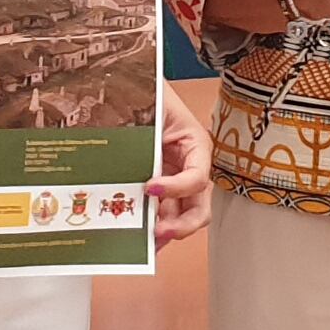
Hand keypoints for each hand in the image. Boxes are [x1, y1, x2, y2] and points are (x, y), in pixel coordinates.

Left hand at [148, 90, 217, 245]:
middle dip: (182, 224)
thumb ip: (149, 133)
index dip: (178, 187)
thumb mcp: (154, 109)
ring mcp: (174, 179)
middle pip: (199, 206)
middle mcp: (190, 166)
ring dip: (165, 230)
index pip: (198, 176)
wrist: (134, 86)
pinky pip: (160, 211)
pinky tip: (135, 235)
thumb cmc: (150, 92)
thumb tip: (130, 157)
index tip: (151, 187)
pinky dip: (150, 225)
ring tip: (144, 243)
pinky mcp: (157, 185)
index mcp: (197, 145)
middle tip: (159, 231)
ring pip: (180, 215)